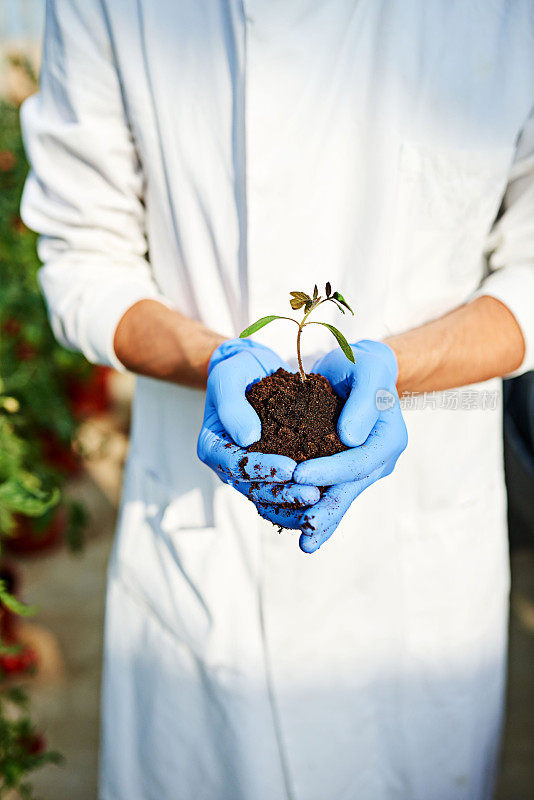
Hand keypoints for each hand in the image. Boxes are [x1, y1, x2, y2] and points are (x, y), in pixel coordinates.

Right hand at [197, 339, 320, 511]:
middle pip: (253, 489)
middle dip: (283, 494)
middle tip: (312, 494)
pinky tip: (323, 500)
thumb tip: (248, 438)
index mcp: (212, 446)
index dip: (262, 470)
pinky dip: (298, 502)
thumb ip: (232, 405)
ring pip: (268, 498)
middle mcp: (227, 465)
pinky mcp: (268, 473)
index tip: (290, 468)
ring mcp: (248, 473)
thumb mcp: (228, 376)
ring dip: (293, 504)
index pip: (235, 465)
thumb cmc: (237, 370)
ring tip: (320, 500)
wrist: (252, 371)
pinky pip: (281, 493)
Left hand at [269, 341, 406, 552]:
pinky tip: (296, 528)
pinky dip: (315, 510)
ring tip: (304, 543)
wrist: (356, 367)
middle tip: (305, 532)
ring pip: (341, 497)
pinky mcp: (344, 470)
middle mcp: (378, 460)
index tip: (299, 474)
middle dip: (327, 510)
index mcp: (388, 439)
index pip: (359, 461)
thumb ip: (365, 401)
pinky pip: (330, 492)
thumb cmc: (362, 363)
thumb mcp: (369, 369)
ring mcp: (363, 468)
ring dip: (322, 521)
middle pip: (351, 489)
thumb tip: (351, 437)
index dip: (331, 470)